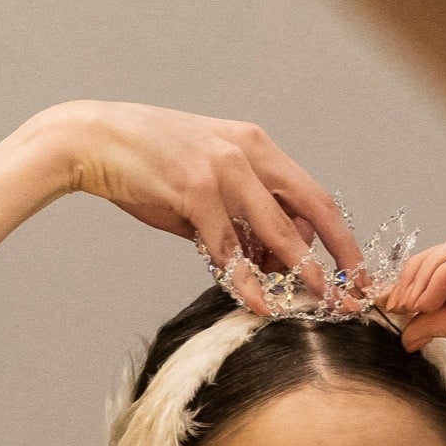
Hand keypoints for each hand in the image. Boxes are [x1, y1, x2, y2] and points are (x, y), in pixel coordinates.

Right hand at [32, 100, 357, 277]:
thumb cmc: (146, 162)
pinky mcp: (195, 190)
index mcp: (255, 145)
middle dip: (338, 255)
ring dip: (300, 273)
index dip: (338, 236)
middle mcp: (248, 153)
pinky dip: (246, 279)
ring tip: (316, 304)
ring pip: (277, 231)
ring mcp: (223, 170)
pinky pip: (229, 246)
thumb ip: (236, 213)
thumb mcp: (203, 179)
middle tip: (352, 292)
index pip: (314, 194)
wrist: (92, 141)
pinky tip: (258, 302)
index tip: (352, 269)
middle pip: (312, 209)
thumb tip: (262, 259)